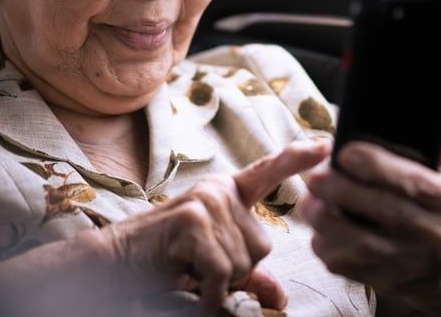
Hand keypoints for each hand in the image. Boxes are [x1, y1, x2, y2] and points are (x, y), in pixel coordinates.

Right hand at [87, 139, 330, 313]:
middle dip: (236, 270)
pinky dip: (208, 289)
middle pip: (262, 246)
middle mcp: (218, 190)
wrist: (113, 265)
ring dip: (218, 280)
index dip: (297, 159)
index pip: (267, 172)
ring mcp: (206, 201)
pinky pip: (221, 270)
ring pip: (243, 261)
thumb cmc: (165, 262)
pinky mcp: (193, 219)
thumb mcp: (213, 266)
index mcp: (226, 193)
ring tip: (187, 268)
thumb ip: (248, 275)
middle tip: (198, 266)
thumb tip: (280, 296)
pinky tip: (186, 280)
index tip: (327, 145)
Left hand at [299, 82, 440, 314]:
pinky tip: (318, 231)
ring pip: (362, 245)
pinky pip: (350, 268)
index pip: (413, 181)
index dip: (375, 166)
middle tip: (315, 177)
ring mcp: (411, 262)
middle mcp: (437, 234)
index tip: (344, 151)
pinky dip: (327, 249)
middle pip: (385, 212)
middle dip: (343, 192)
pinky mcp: (386, 281)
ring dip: (327, 222)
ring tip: (310, 202)